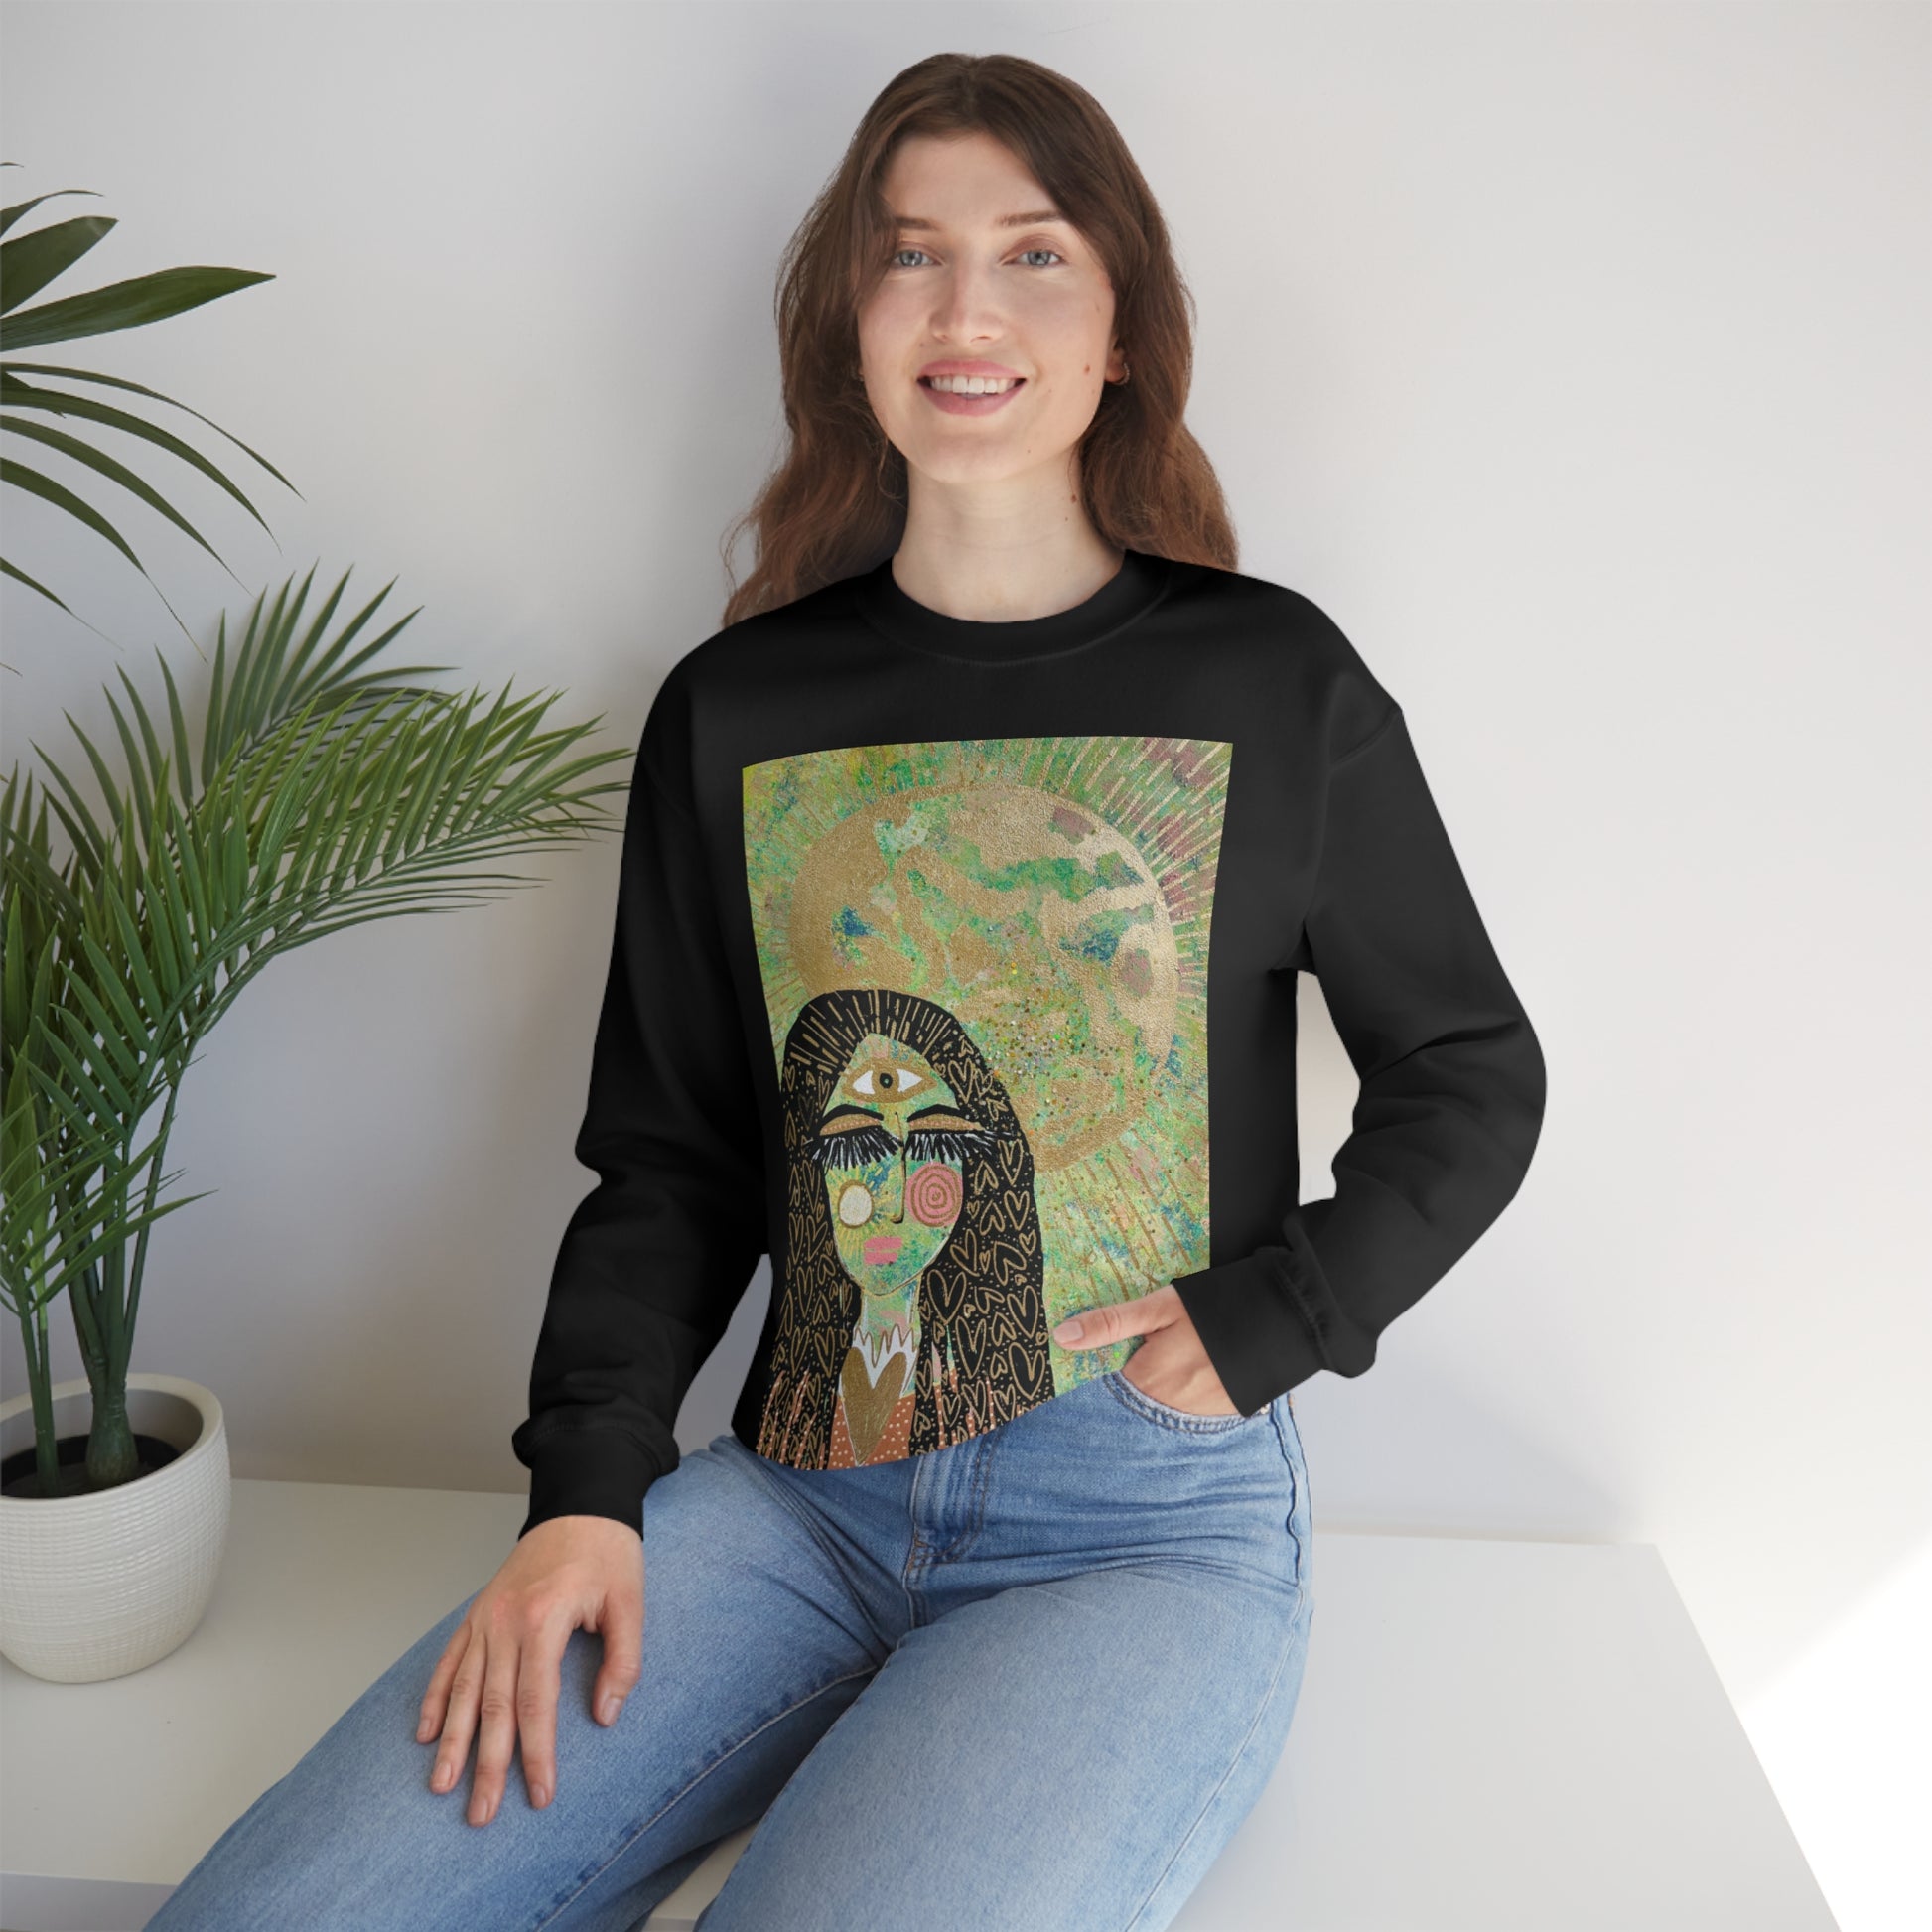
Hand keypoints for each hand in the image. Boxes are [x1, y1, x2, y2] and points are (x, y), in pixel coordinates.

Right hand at [417, 1514, 642, 1825]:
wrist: (580, 1504)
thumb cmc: (608, 1552)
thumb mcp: (630, 1602)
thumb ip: (623, 1661)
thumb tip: (604, 1716)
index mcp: (544, 1620)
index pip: (536, 1702)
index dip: (537, 1753)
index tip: (539, 1794)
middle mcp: (505, 1622)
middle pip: (492, 1706)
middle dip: (485, 1764)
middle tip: (480, 1814)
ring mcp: (486, 1617)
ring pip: (461, 1689)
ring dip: (451, 1741)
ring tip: (441, 1786)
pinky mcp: (478, 1613)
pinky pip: (449, 1660)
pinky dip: (434, 1697)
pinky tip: (425, 1732)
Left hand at [1052, 1283, 1239, 1415]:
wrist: (1281, 1319)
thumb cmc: (1213, 1310)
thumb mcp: (1158, 1307)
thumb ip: (1111, 1324)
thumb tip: (1061, 1337)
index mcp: (1146, 1380)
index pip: (1108, 1378)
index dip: (1107, 1358)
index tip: (1112, 1343)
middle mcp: (1167, 1406)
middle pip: (1136, 1392)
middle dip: (1137, 1370)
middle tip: (1157, 1343)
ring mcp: (1197, 1414)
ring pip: (1163, 1401)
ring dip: (1163, 1381)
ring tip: (1182, 1350)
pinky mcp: (1223, 1413)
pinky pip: (1191, 1406)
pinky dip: (1189, 1389)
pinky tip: (1200, 1364)